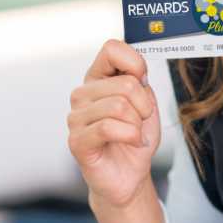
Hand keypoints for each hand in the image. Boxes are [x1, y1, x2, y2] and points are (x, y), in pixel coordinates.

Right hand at [67, 39, 159, 207]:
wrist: (130, 174)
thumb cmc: (135, 136)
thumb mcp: (146, 102)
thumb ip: (139, 80)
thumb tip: (135, 73)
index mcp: (98, 78)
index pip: (111, 49)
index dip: (135, 63)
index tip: (143, 82)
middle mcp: (83, 94)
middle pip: (125, 83)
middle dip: (144, 105)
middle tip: (141, 120)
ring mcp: (76, 118)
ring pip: (119, 106)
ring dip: (137, 124)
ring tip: (134, 134)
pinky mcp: (77, 141)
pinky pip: (109, 127)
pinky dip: (130, 136)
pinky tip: (131, 142)